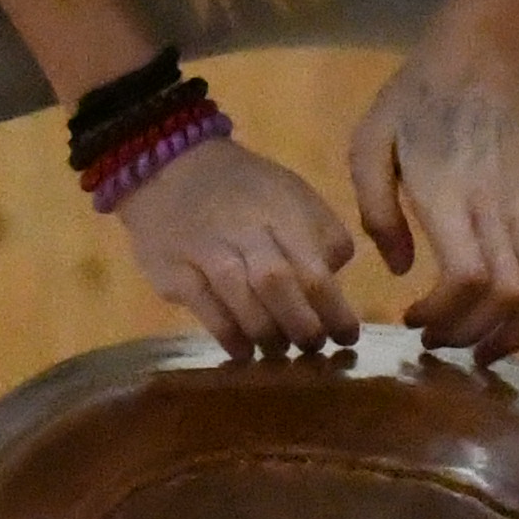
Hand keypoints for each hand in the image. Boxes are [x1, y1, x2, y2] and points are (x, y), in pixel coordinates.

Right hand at [114, 138, 359, 358]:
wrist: (171, 167)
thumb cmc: (246, 191)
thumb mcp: (294, 195)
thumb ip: (322, 238)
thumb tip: (336, 294)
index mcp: (283, 212)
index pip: (315, 270)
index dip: (334, 311)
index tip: (346, 337)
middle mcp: (245, 230)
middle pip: (277, 284)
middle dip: (301, 325)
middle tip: (313, 347)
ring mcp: (206, 250)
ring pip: (240, 297)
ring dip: (267, 334)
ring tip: (280, 351)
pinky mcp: (174, 270)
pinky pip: (204, 308)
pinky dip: (228, 334)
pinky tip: (244, 351)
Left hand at [348, 55, 518, 364]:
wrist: (480, 63)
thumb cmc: (414, 101)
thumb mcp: (369, 143)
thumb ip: (375, 210)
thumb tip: (398, 270)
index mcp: (449, 193)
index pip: (468, 274)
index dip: (444, 312)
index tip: (409, 318)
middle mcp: (495, 207)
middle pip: (504, 294)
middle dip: (467, 333)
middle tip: (429, 341)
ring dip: (512, 333)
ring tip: (475, 352)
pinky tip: (501, 326)